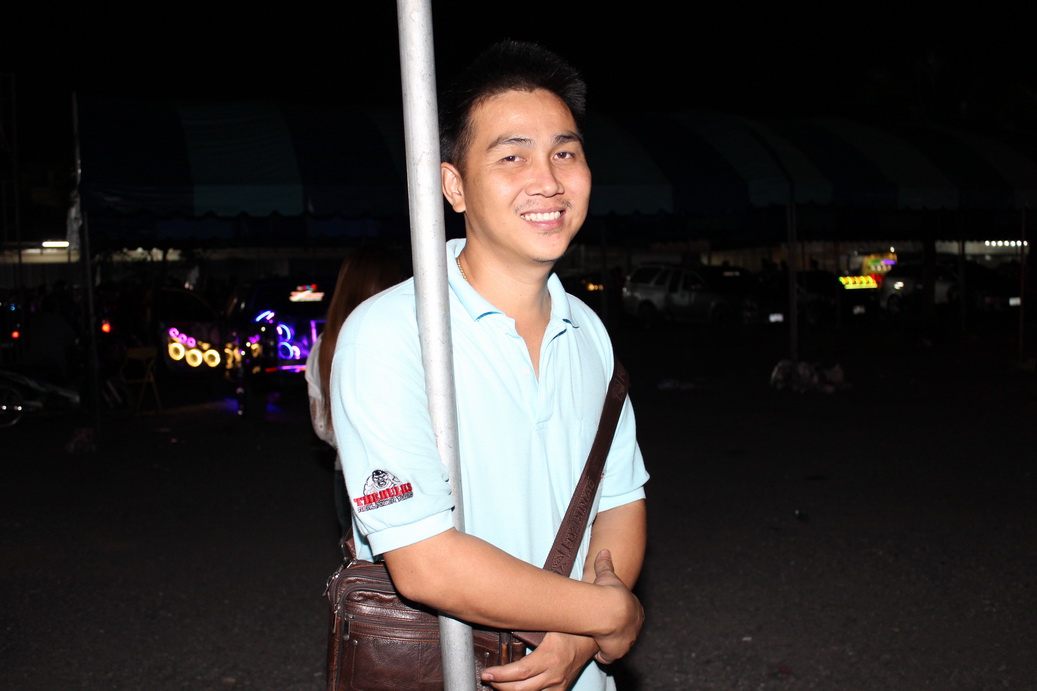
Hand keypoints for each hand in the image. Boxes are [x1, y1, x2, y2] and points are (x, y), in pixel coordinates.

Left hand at [481, 632, 596, 690]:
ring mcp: (559, 685)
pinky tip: (513, 687)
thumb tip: (503, 620)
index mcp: (550, 657)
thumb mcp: (548, 623)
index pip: (520, 672)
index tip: (486, 672)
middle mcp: (555, 675)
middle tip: (487, 677)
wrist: (592, 639)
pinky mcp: (561, 690)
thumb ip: (527, 626)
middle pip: (521, 689)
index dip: (500, 675)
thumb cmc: (569, 627)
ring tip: (497, 682)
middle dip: (499, 684)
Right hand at [590, 549, 643, 664]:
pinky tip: (595, 649)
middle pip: (626, 631)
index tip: (609, 613)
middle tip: (602, 627)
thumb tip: (604, 551)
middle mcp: (635, 627)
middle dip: (616, 631)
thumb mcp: (608, 576)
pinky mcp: (616, 652)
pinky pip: (608, 657)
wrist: (610, 610)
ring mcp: (627, 641)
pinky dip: (603, 655)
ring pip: (619, 645)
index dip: (619, 615)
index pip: (630, 614)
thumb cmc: (610, 592)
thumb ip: (606, 565)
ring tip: (598, 638)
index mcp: (636, 610)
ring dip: (609, 643)